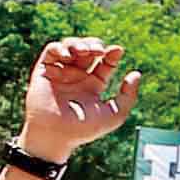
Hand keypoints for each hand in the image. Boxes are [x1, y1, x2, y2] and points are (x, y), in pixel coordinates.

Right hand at [19, 38, 140, 161]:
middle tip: (100, 50)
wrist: (56, 136)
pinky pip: (51, 51)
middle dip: (95, 44)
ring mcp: (61, 73)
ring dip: (79, 43)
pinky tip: (69, 55)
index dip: (112, 54)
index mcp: (93, 85)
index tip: (118, 51)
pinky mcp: (44, 71)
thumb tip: (136, 74)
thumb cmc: (84, 129)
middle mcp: (77, 77)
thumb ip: (128, 95)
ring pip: (70, 46)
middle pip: (88, 50)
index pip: (105, 62)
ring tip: (86, 50)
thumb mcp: (115, 114)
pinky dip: (60, 47)